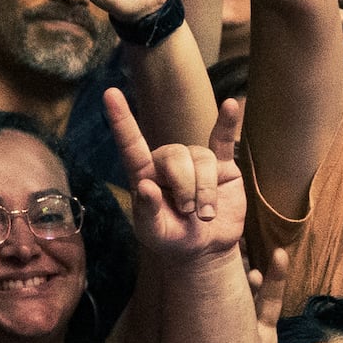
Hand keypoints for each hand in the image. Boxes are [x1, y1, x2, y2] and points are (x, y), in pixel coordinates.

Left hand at [104, 82, 248, 270]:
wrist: (205, 249)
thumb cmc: (172, 239)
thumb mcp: (154, 233)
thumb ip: (147, 212)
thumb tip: (146, 187)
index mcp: (145, 174)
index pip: (131, 144)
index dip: (121, 120)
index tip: (110, 93)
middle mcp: (169, 162)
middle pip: (176, 155)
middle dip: (185, 186)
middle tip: (189, 212)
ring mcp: (197, 161)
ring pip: (202, 160)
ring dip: (205, 190)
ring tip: (206, 214)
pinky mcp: (222, 166)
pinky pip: (224, 139)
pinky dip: (228, 122)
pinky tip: (232, 105)